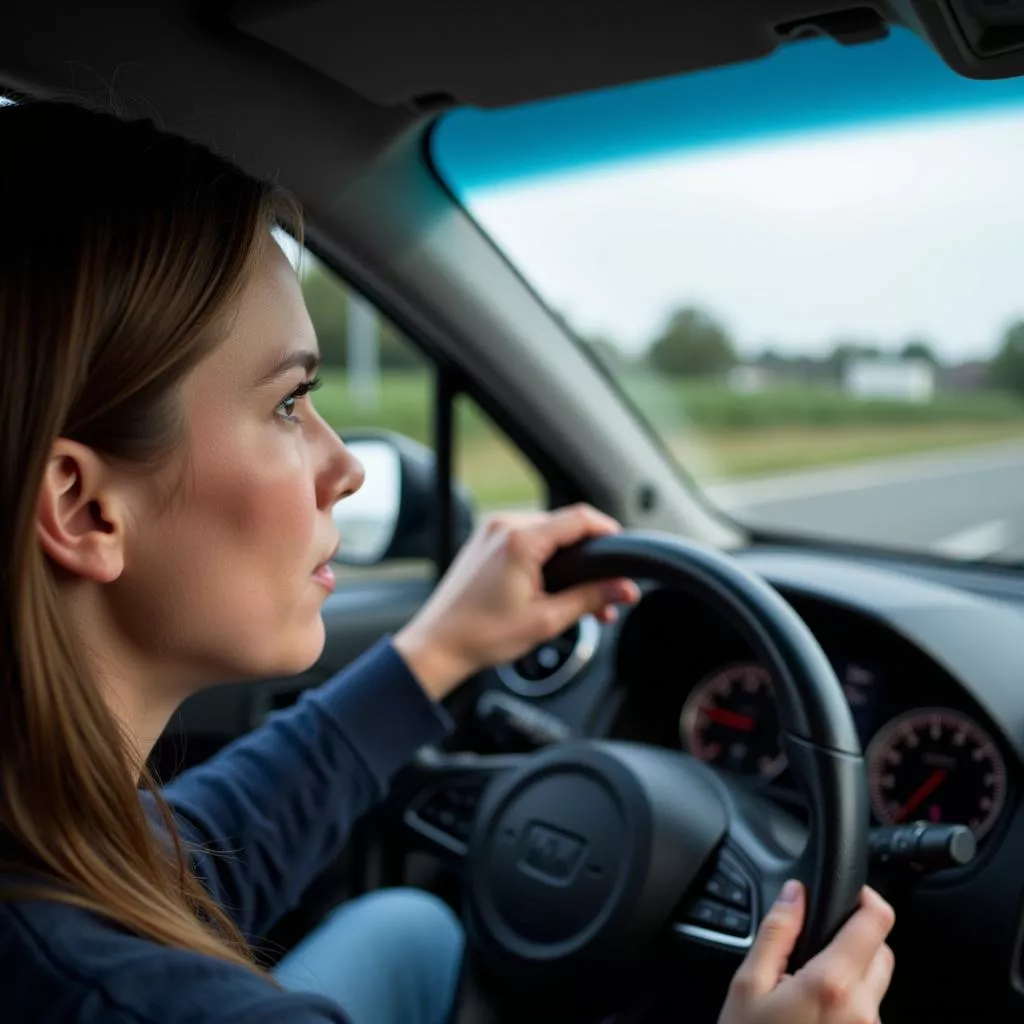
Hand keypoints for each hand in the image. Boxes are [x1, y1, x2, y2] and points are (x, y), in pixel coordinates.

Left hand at [393, 504, 639, 699]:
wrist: (438, 645)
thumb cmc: (481, 635)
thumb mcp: (546, 620)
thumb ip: (590, 599)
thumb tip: (624, 590)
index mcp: (520, 540)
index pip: (579, 519)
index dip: (607, 531)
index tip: (623, 550)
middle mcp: (504, 527)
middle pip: (563, 526)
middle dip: (588, 555)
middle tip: (605, 590)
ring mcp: (491, 531)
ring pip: (545, 532)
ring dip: (566, 558)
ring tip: (578, 597)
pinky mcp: (485, 542)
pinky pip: (525, 539)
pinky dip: (543, 557)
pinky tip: (551, 586)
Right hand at [718, 881, 894, 1023]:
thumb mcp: (748, 984)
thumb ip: (777, 932)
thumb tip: (795, 893)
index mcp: (833, 984)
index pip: (877, 922)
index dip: (866, 898)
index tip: (849, 893)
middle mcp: (864, 1012)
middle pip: (881, 952)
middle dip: (854, 939)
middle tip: (814, 947)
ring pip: (876, 986)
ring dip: (851, 975)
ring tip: (806, 990)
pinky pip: (868, 1015)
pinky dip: (848, 1005)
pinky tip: (814, 1016)